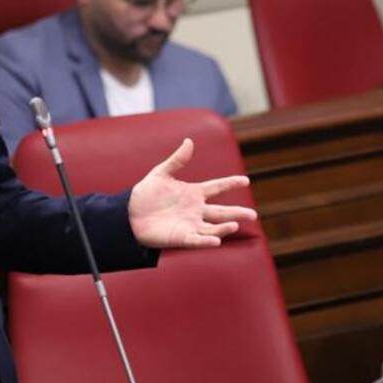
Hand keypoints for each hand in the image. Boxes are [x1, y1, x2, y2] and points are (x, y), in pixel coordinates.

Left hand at [128, 139, 256, 248]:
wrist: (129, 215)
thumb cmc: (145, 194)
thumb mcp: (160, 174)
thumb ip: (177, 160)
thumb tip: (189, 141)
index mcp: (193, 193)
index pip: (216, 187)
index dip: (230, 183)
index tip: (245, 180)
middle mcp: (196, 210)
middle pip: (221, 212)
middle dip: (237, 213)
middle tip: (253, 215)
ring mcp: (190, 224)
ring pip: (212, 227)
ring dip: (224, 227)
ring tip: (235, 225)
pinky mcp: (181, 237)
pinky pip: (197, 240)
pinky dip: (207, 240)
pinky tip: (217, 240)